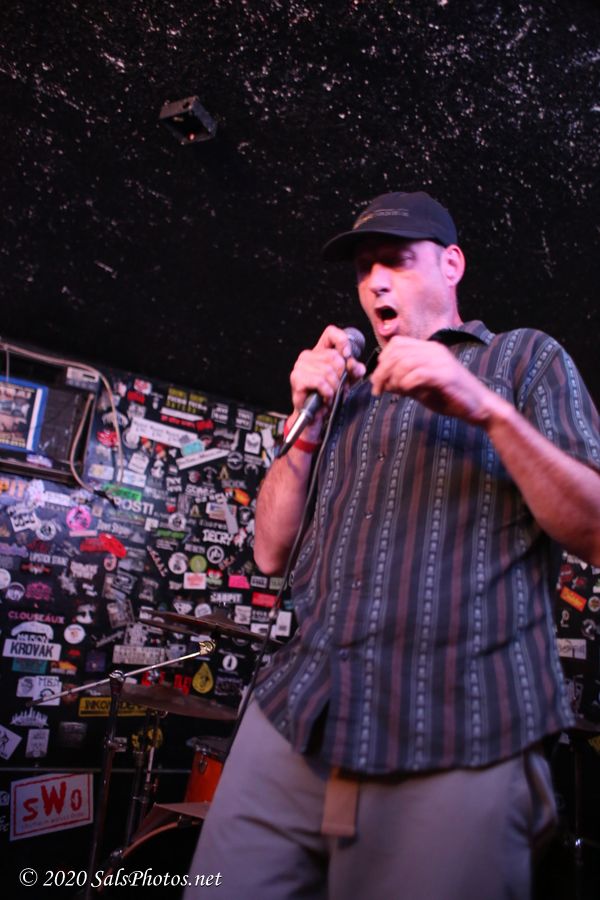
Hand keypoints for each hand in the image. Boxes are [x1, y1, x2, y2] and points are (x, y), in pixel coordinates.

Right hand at [289, 326, 366, 434]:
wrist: (314, 416)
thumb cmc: (327, 396)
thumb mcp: (347, 380)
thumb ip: (354, 370)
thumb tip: (355, 365)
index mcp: (319, 351)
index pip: (331, 333)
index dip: (342, 342)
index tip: (347, 355)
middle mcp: (308, 356)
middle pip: (334, 357)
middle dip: (341, 376)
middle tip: (337, 387)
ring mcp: (300, 366)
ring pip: (328, 371)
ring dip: (334, 387)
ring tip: (330, 394)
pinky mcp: (297, 378)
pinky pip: (320, 382)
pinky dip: (327, 392)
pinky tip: (325, 398)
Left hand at [370, 336, 497, 423]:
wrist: (480, 406)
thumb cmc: (451, 397)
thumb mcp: (422, 389)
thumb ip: (404, 382)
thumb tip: (383, 382)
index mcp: (429, 350)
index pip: (397, 343)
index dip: (382, 360)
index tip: (377, 379)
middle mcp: (434, 351)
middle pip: (397, 352)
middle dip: (382, 371)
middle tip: (377, 389)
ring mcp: (441, 362)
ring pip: (405, 362)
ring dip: (392, 379)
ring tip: (389, 392)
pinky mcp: (446, 376)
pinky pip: (418, 375)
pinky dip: (406, 384)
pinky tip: (405, 393)